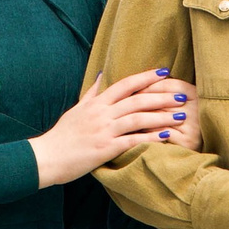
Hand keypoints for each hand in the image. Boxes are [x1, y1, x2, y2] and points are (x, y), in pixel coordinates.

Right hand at [28, 69, 194, 186]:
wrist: (47, 157)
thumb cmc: (62, 135)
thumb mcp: (76, 110)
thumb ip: (91, 93)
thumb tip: (100, 75)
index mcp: (96, 103)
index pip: (125, 84)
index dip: (146, 77)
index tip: (165, 72)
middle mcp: (101, 113)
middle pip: (137, 99)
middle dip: (162, 96)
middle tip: (182, 96)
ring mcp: (103, 130)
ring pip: (137, 118)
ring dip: (161, 116)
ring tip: (180, 116)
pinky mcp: (104, 148)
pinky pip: (131, 141)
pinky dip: (150, 138)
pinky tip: (165, 137)